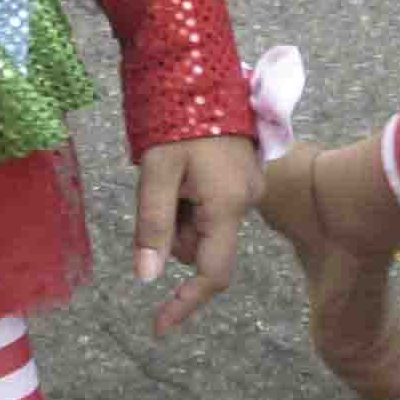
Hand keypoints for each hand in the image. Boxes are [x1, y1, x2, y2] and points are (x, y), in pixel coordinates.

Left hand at [129, 133, 254, 331]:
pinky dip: (191, 196)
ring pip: (205, 225)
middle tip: (156, 186)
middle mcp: (247, 202)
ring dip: (181, 210)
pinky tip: (183, 165)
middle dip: (173, 230)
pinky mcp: (246, 175)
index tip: (158, 329)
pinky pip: (212, 204)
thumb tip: (147, 278)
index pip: (212, 274)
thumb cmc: (176, 118)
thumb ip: (153, 226)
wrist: (203, 71)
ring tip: (170, 168)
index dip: (185, 304)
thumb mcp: (156, 172)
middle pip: (201, 246)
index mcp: (227, 206)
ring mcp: (251, 188)